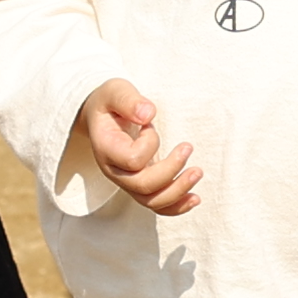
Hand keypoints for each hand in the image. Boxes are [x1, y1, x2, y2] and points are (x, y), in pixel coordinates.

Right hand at [79, 79, 203, 217]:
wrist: (100, 117)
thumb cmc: (109, 103)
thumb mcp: (115, 91)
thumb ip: (129, 101)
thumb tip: (148, 114)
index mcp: (107, 149)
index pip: (133, 160)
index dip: (149, 143)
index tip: (150, 125)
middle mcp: (115, 171)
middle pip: (143, 186)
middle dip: (171, 171)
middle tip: (188, 147)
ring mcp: (127, 181)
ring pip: (152, 201)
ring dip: (178, 191)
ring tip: (197, 173)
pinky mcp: (139, 185)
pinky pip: (157, 205)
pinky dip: (177, 206)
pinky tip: (194, 198)